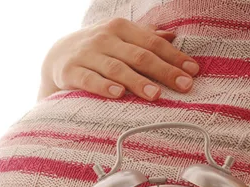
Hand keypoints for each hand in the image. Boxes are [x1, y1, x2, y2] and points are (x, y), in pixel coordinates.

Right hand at [38, 17, 198, 101]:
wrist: (55, 56)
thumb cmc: (96, 49)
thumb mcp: (119, 38)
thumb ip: (144, 37)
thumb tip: (173, 36)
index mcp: (120, 28)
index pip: (152, 43)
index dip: (174, 57)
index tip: (193, 71)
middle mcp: (104, 38)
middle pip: (139, 55)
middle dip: (163, 71)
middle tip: (184, 86)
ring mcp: (86, 55)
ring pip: (116, 68)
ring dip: (137, 82)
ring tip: (156, 95)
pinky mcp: (70, 72)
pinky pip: (89, 80)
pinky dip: (104, 87)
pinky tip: (119, 95)